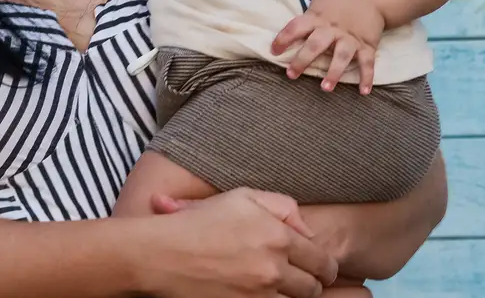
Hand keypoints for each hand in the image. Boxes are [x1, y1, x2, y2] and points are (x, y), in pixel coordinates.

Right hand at [142, 188, 337, 297]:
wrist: (159, 256)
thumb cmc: (197, 223)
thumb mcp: (241, 197)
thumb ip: (282, 206)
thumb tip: (306, 230)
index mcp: (277, 237)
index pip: (322, 261)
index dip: (325, 267)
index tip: (321, 268)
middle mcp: (272, 269)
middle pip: (313, 288)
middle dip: (312, 284)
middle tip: (304, 280)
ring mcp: (258, 296)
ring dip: (292, 296)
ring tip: (279, 287)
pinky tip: (262, 294)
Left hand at [272, 0, 385, 93]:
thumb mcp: (319, 2)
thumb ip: (309, 18)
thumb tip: (292, 32)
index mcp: (318, 17)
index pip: (296, 27)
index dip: (283, 38)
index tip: (274, 51)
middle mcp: (333, 29)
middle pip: (315, 45)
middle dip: (302, 60)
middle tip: (291, 74)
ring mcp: (350, 38)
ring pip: (341, 56)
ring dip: (333, 72)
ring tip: (325, 88)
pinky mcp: (367, 45)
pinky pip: (367, 62)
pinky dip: (367, 77)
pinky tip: (363, 91)